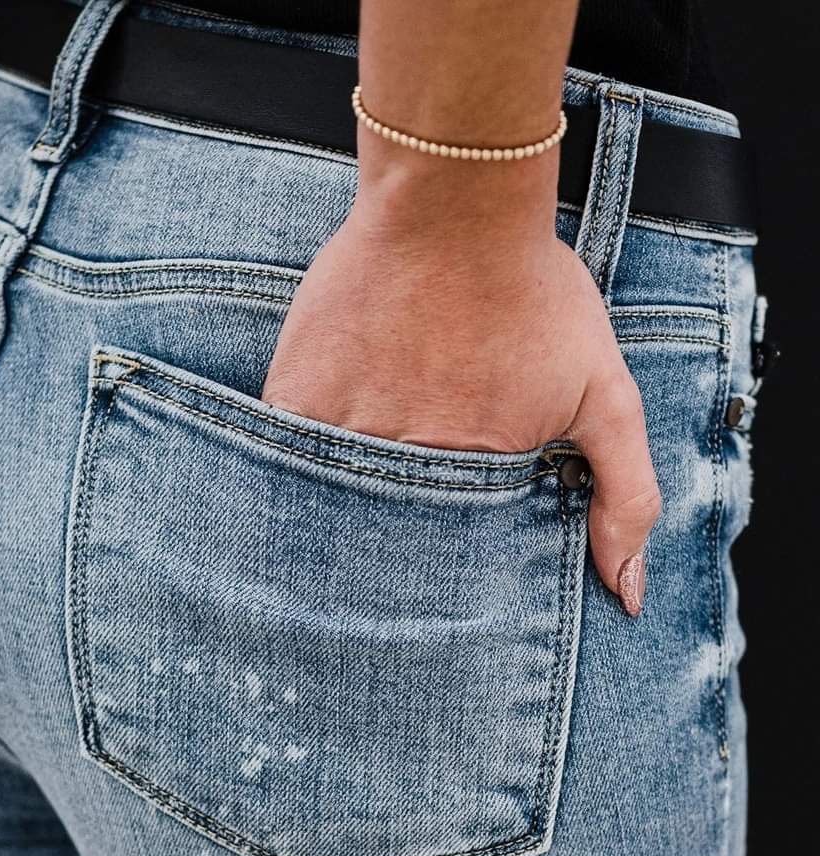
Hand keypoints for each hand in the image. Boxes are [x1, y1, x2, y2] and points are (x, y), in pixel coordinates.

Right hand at [262, 194, 659, 616]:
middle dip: (401, 526)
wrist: (454, 201)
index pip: (452, 561)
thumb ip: (628, 493)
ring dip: (352, 494)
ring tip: (378, 443)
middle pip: (390, 534)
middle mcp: (402, 467)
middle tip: (415, 471)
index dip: (453, 556)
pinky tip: (336, 420)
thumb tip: (627, 592)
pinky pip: (289, 455)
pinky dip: (305, 455)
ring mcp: (343, 432)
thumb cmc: (533, 293)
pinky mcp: (295, 397)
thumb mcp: (607, 393)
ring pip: (337, 501)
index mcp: (471, 480)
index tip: (455, 530)